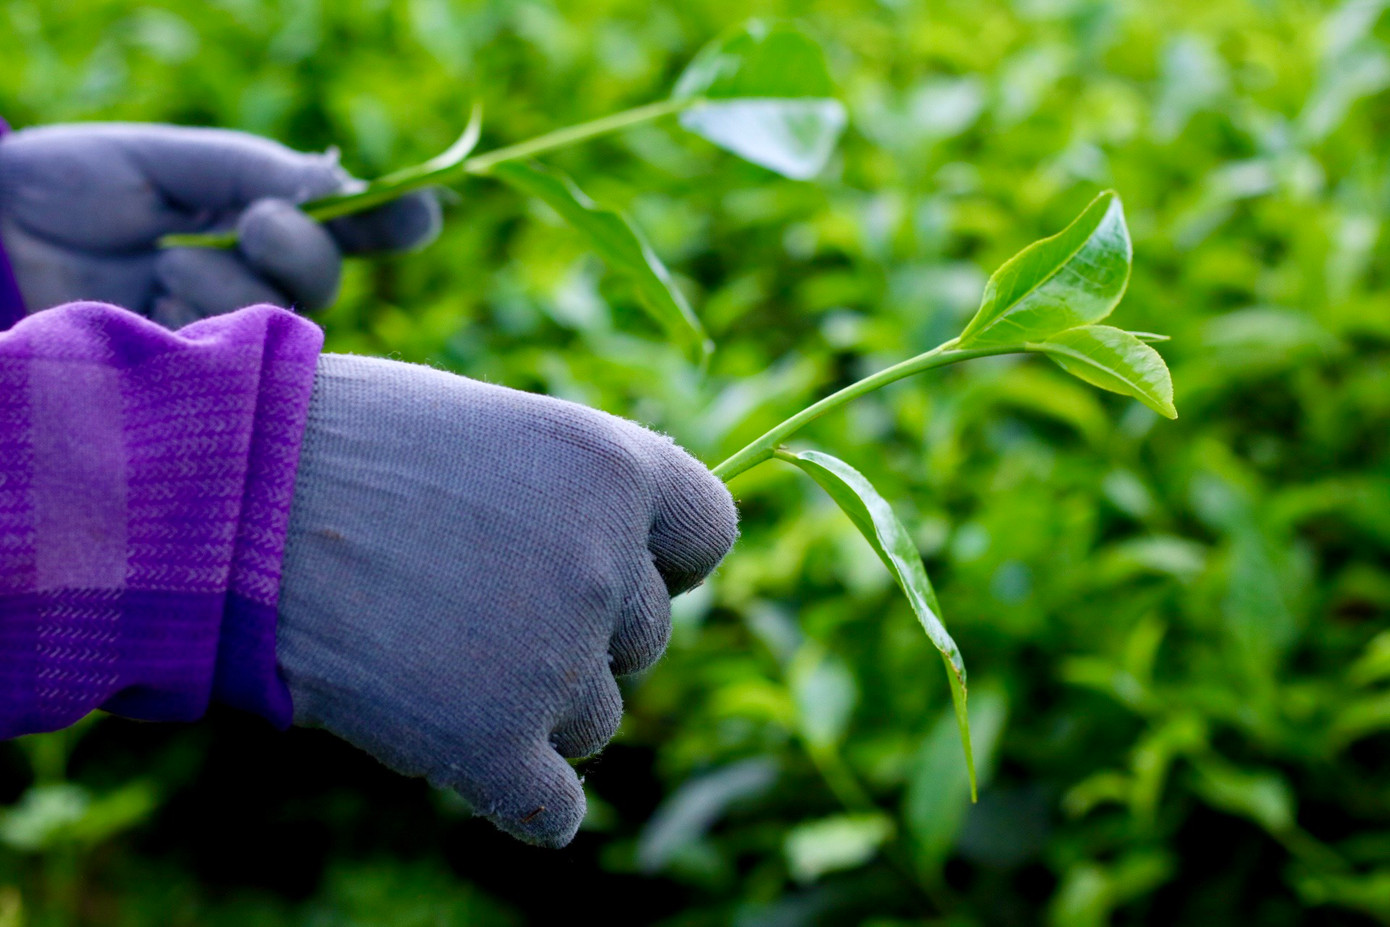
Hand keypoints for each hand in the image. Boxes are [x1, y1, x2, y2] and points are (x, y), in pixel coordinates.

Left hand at [0, 123, 439, 323]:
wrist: (2, 230)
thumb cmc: (83, 185)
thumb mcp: (174, 161)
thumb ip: (256, 172)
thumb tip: (341, 191)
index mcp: (266, 216)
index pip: (354, 223)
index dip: (397, 221)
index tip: (420, 213)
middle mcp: (260, 275)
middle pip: (325, 279)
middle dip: (304, 249)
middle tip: (256, 221)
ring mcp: (230, 328)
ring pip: (281, 321)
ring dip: (231, 287)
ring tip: (165, 265)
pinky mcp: (198, 375)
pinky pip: (235, 363)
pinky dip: (203, 328)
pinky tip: (158, 306)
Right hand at [275, 355, 738, 846]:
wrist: (225, 498)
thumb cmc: (348, 448)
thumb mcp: (491, 431)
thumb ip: (575, 496)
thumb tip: (628, 570)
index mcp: (615, 468)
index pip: (707, 533)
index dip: (664, 557)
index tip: (612, 563)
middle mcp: (605, 565)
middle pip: (643, 639)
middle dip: (581, 633)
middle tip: (476, 603)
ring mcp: (554, 660)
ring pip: (597, 720)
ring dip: (538, 707)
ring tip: (436, 653)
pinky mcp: (492, 745)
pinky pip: (556, 812)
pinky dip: (522, 798)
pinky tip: (475, 760)